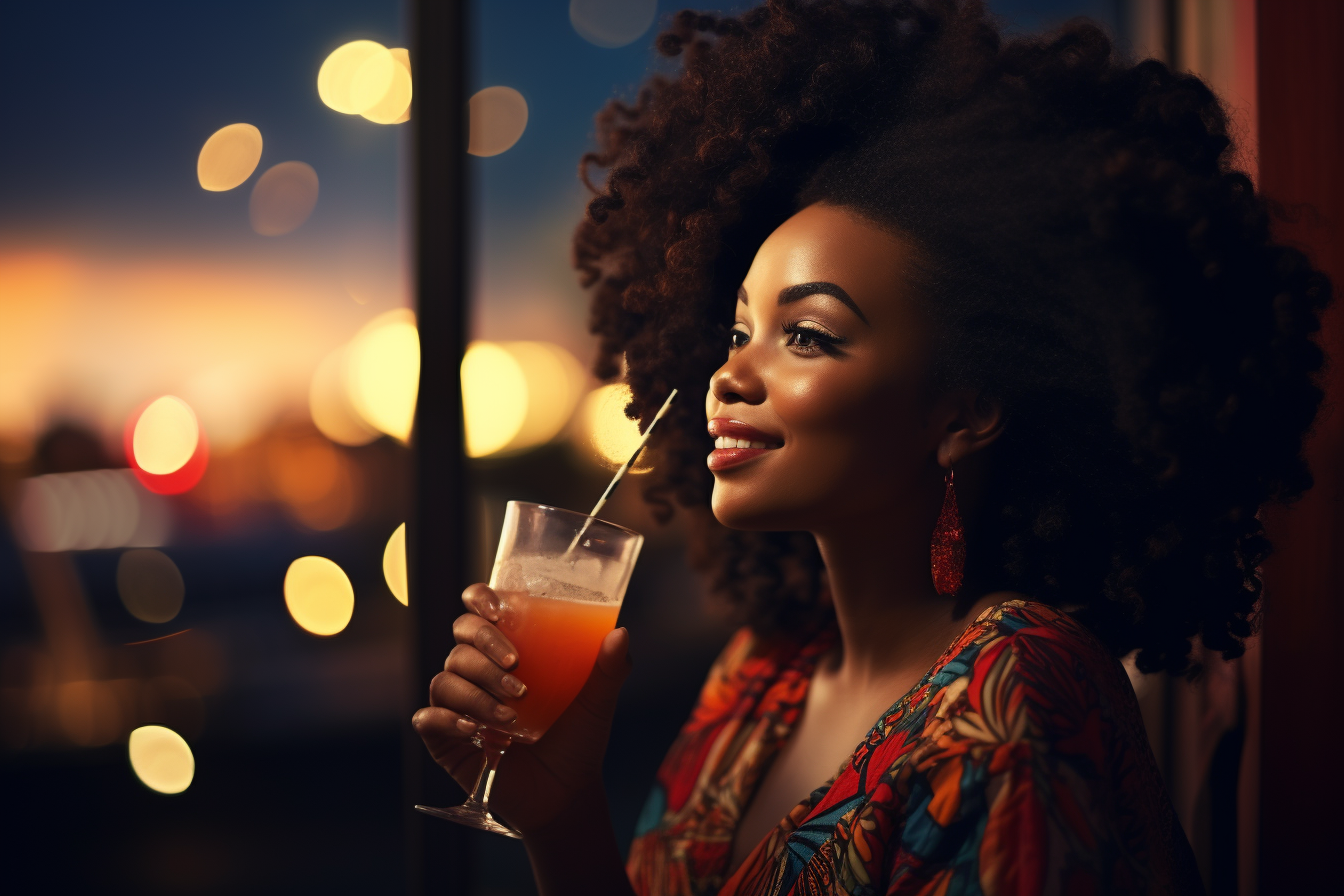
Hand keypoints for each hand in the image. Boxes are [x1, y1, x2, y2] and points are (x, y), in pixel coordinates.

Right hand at [412, 583, 631, 834]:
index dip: (479, 599)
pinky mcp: (444, 739)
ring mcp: (459, 705)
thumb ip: (609, 669)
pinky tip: (475, 731)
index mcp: (507, 652)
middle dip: (485, 646)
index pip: (479, 610)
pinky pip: (428, 718)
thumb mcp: (597, 703)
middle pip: (461, 639)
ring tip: (513, 716)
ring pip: (447, 679)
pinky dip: (447, 719)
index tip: (498, 609)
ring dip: (478, 693)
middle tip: (517, 667)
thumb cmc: (578, 742)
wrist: (564, 796)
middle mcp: (478, 673)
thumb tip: (621, 634)